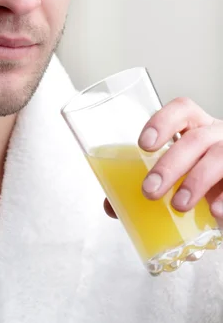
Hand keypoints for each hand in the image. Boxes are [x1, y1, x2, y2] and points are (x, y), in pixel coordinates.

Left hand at [103, 97, 222, 219]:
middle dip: (170, 165)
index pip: (182, 109)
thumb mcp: (179, 173)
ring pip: (220, 157)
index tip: (143, 145)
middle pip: (195, 139)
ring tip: (178, 205)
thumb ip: (149, 183)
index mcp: (197, 127)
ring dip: (196, 181)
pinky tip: (215, 213)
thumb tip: (112, 206)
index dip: (162, 122)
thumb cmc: (203, 176)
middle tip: (149, 191)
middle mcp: (218, 135)